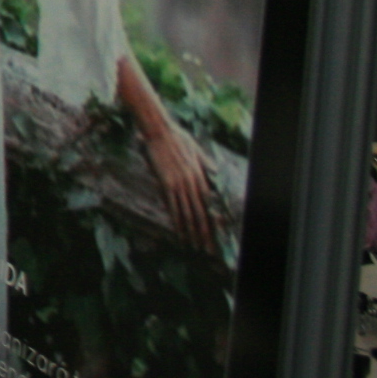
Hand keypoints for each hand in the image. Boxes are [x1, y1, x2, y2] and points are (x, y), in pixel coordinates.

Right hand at [141, 109, 216, 253]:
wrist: (160, 130)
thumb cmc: (178, 137)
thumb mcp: (197, 150)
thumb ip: (206, 163)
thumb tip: (216, 172)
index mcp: (201, 175)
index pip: (210, 203)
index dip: (213, 220)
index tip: (216, 234)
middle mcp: (192, 181)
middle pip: (201, 212)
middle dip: (205, 232)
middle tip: (208, 248)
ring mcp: (179, 182)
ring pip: (188, 212)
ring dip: (191, 230)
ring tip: (194, 245)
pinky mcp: (165, 182)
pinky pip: (172, 205)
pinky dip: (176, 219)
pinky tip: (179, 230)